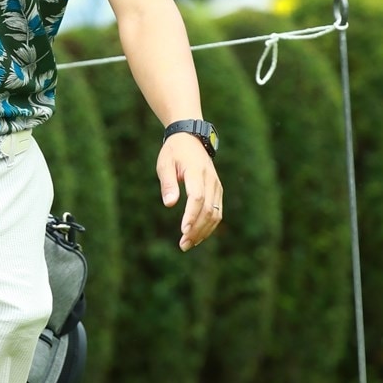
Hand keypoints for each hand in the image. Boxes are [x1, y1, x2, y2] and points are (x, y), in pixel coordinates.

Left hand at [157, 134, 222, 251]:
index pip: (197, 198)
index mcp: (197, 172)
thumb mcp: (165, 164)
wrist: (190, 138)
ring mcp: (217, 186)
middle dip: (196, 230)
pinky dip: (209, 226)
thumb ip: (168, 184)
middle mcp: (211, 180)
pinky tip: (197, 236)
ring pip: (215, 214)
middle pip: (208, 210)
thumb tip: (170, 204)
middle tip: (183, 245)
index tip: (183, 230)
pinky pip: (217, 212)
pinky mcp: (218, 190)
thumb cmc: (174, 152)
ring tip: (188, 244)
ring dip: (203, 231)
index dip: (191, 215)